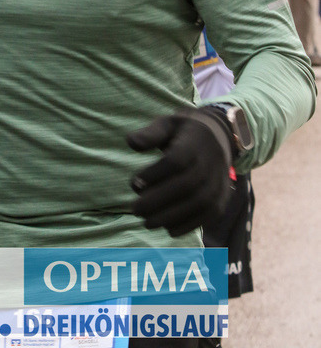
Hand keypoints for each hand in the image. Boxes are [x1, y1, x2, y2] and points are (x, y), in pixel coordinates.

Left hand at [127, 107, 233, 237]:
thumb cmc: (183, 133)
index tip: (134, 182)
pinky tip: (167, 228)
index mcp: (194, 143)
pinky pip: (207, 216)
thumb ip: (150, 134)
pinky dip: (187, 225)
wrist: (217, 138)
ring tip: (147, 221)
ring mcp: (219, 183)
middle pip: (186, 185)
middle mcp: (211, 164)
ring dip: (170, 216)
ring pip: (198, 204)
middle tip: (135, 209)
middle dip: (158, 200)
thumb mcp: (166, 124)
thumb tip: (131, 142)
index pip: (176, 161)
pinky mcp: (222, 200)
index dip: (155, 174)